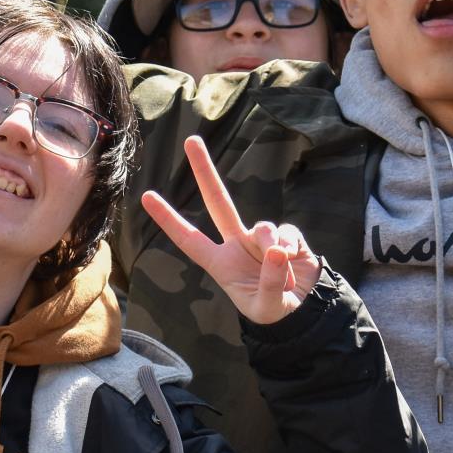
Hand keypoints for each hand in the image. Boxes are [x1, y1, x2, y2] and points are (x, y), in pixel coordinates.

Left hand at [140, 136, 319, 324]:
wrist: (306, 310)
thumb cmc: (275, 310)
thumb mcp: (266, 307)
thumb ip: (269, 281)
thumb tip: (276, 249)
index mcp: (220, 264)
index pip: (189, 239)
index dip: (168, 220)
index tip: (146, 197)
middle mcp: (237, 244)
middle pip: (218, 201)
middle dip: (205, 171)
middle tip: (191, 141)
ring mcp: (261, 237)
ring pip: (263, 227)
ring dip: (272, 248)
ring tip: (283, 274)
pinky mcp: (287, 235)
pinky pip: (286, 232)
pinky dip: (291, 248)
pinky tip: (296, 262)